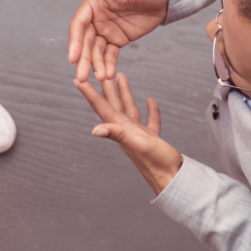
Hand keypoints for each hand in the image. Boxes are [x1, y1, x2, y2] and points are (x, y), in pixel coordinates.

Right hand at [68, 0, 168, 81]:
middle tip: (82, 77)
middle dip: (83, 59)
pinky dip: (108, 65)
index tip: (72, 58)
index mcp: (94, 3)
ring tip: (102, 78)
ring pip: (96, 51)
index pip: (79, 24)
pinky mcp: (117, 40)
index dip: (74, 41)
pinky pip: (110, 55)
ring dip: (96, 65)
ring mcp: (106, 30)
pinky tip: (108, 75)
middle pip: (84, 41)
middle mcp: (96, 18)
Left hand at [74, 73, 181, 194]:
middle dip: (105, 87)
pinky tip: (150, 100)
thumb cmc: (156, 162)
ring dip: (125, 93)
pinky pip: (149, 120)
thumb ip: (118, 135)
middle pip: (113, 104)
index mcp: (120, 129)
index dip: (89, 93)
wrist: (172, 179)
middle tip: (98, 71)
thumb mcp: (137, 143)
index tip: (78, 80)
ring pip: (129, 108)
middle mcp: (126, 130)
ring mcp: (138, 134)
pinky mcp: (152, 139)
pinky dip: (150, 109)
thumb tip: (94, 130)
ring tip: (122, 77)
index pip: (101, 107)